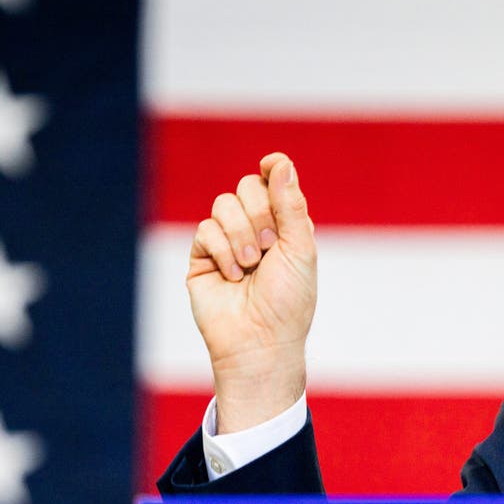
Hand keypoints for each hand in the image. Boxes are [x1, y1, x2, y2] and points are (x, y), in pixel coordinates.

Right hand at [187, 152, 316, 433]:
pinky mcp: (203, 256)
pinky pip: (205, 229)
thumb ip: (290, 205)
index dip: (273, 169)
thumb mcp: (300, 248)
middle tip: (268, 246)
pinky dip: (222, 251)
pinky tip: (233, 275)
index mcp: (285, 225)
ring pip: (224, 204)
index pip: (274, 181)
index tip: (271, 165)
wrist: (260, 340)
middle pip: (247, 186)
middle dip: (260, 213)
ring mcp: (228, 241)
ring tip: (251, 266)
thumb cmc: (289, 300)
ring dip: (241, 234)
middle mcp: (256, 228)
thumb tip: (279, 162)